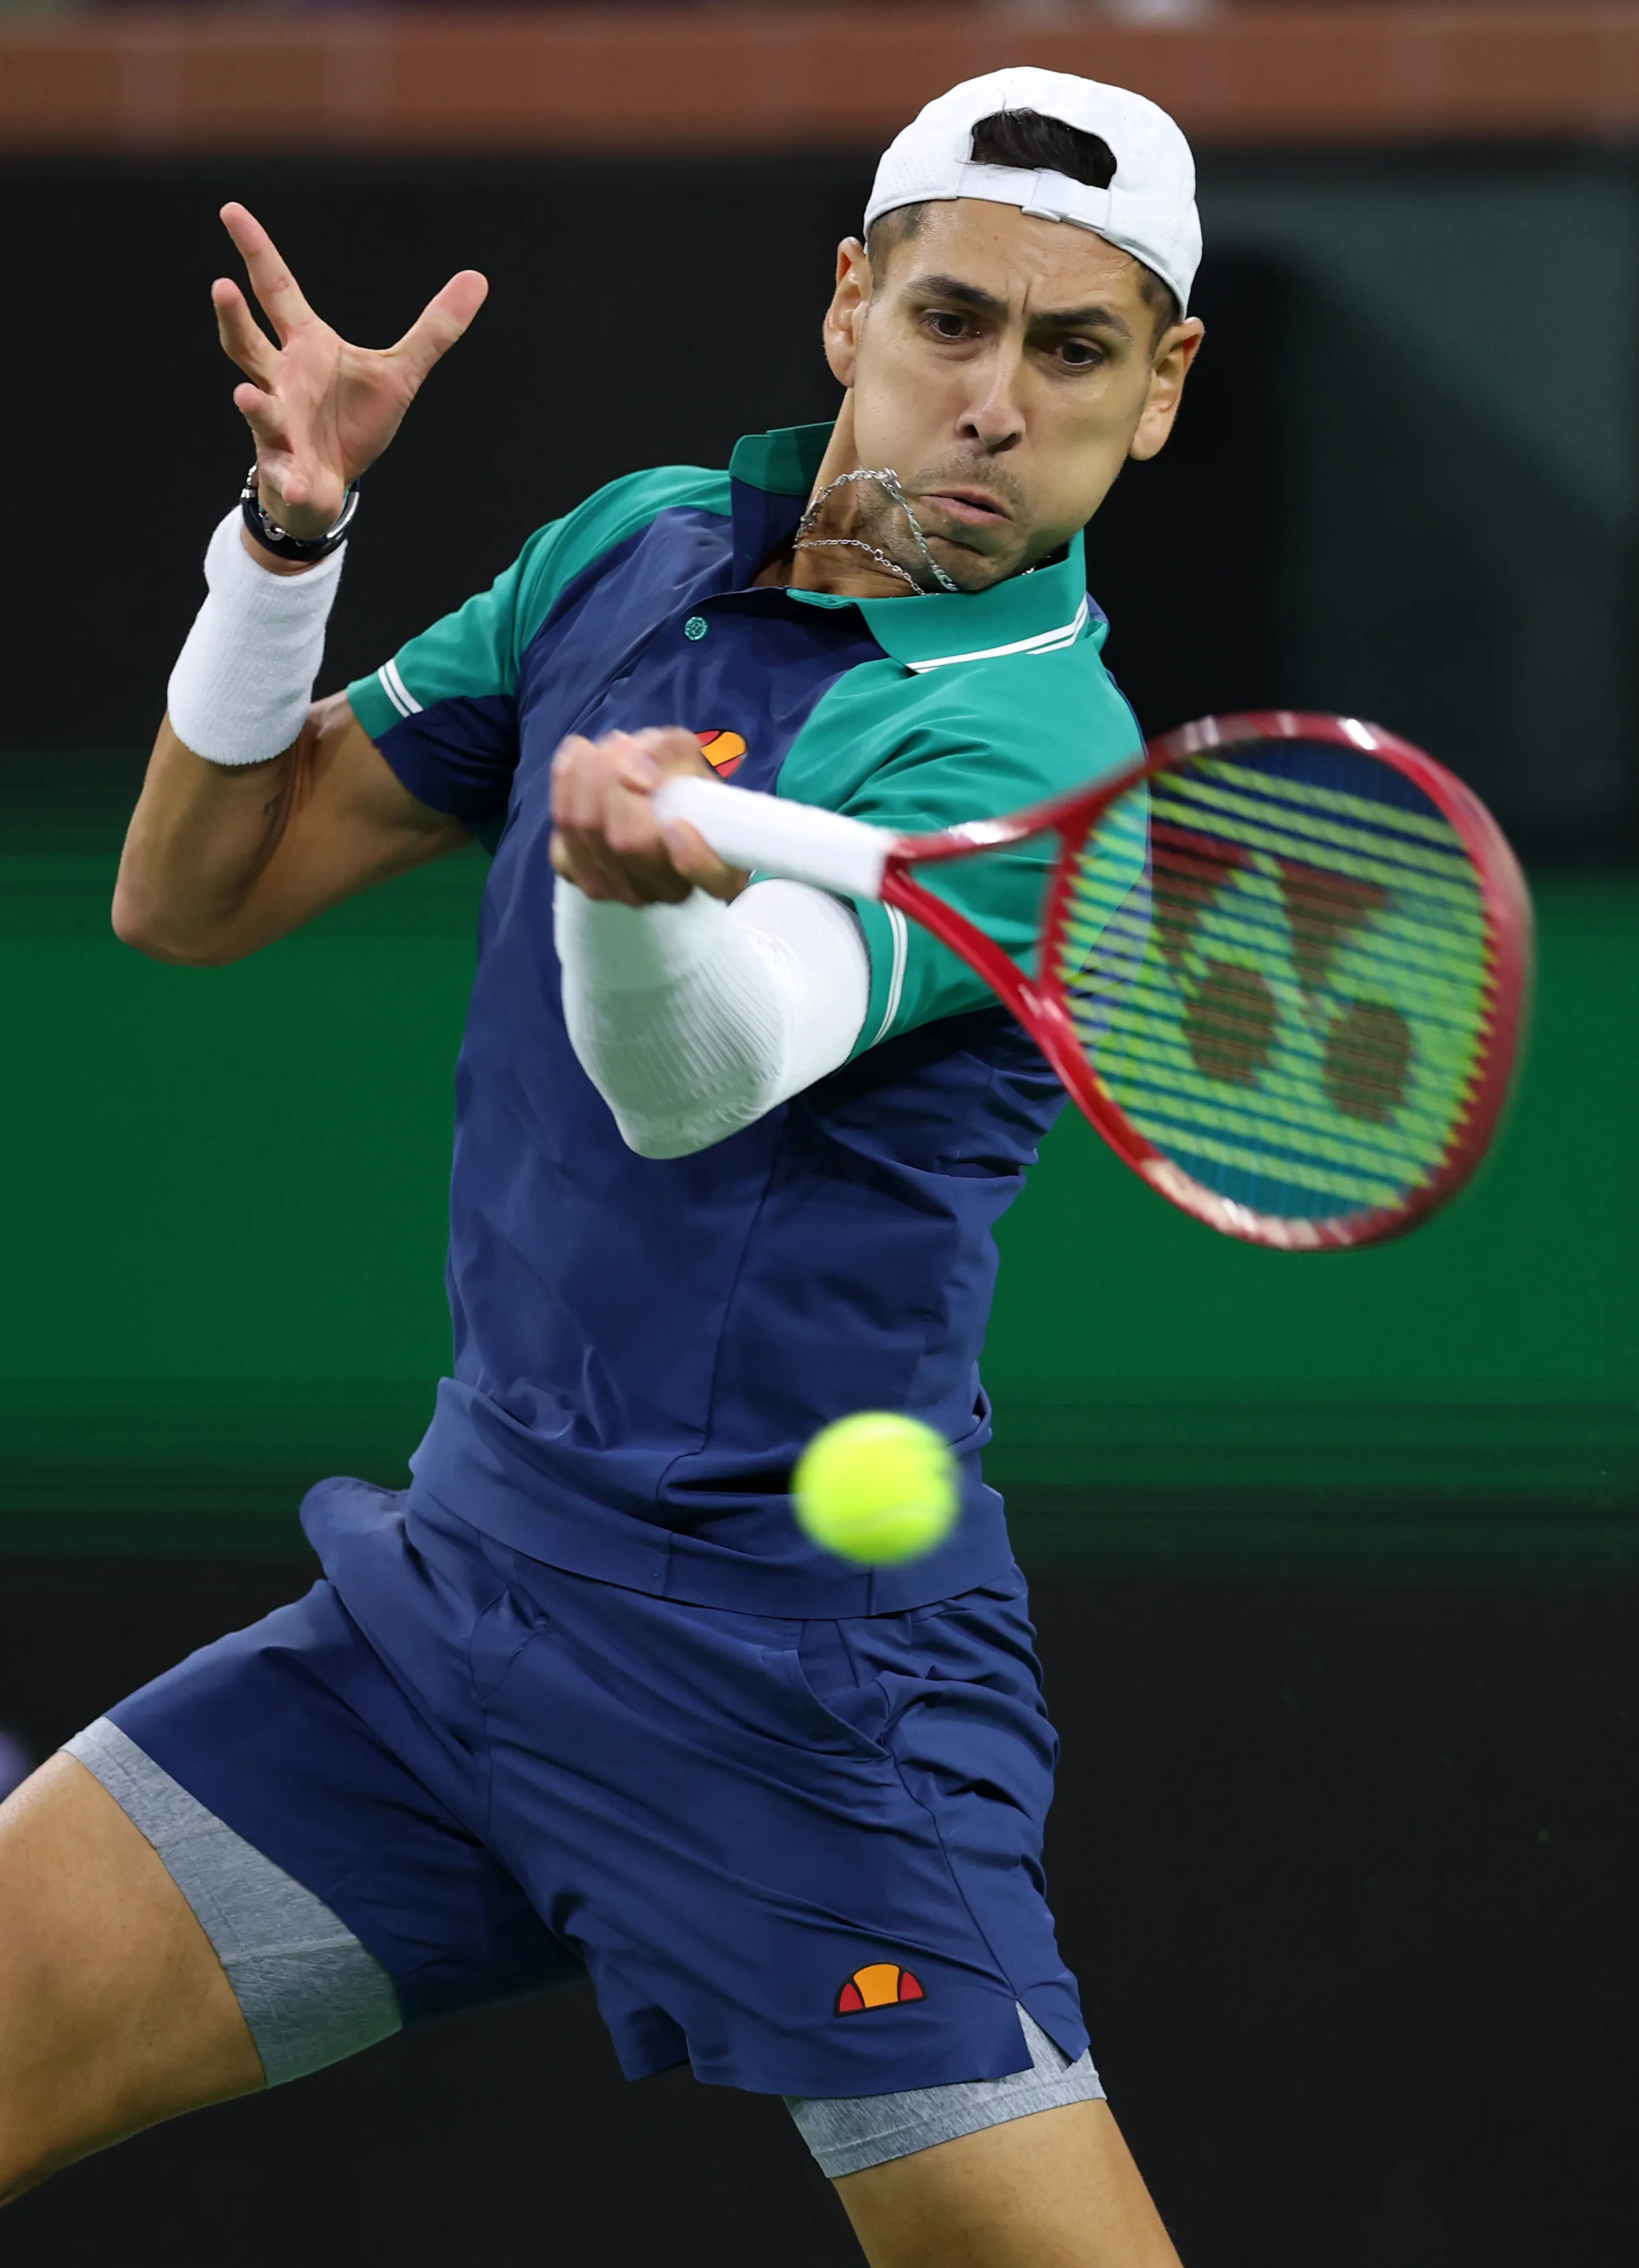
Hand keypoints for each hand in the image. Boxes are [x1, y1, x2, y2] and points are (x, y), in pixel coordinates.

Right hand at [212, 202, 487, 541]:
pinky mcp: (287, 468)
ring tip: (243, 394)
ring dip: (251, 403)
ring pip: (257, 406)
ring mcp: (278, 423)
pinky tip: (296, 483)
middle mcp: (281, 378)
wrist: (328, 484)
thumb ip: (434, 330)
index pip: (275, 289)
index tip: (230, 210)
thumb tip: (477, 279)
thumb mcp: (400, 372)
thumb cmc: (352, 422)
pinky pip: (286, 472)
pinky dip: (290, 478)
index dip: (256, 251)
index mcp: (305, 345)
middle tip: (221, 286)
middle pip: (248, 343)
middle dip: (234, 318)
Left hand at [550, 729, 747, 906]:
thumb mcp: (687, 754)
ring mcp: (622, 891)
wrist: (640, 793)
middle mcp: (669, 891)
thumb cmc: (674, 777)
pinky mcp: (580, 876)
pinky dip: (564, 783)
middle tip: (622, 743)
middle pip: (628, 842)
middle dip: (614, 778)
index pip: (712, 881)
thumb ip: (672, 752)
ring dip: (587, 774)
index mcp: (719, 871)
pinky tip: (579, 758)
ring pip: (587, 830)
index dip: (694, 858)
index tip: (678, 823)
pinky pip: (561, 832)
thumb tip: (641, 778)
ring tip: (602, 747)